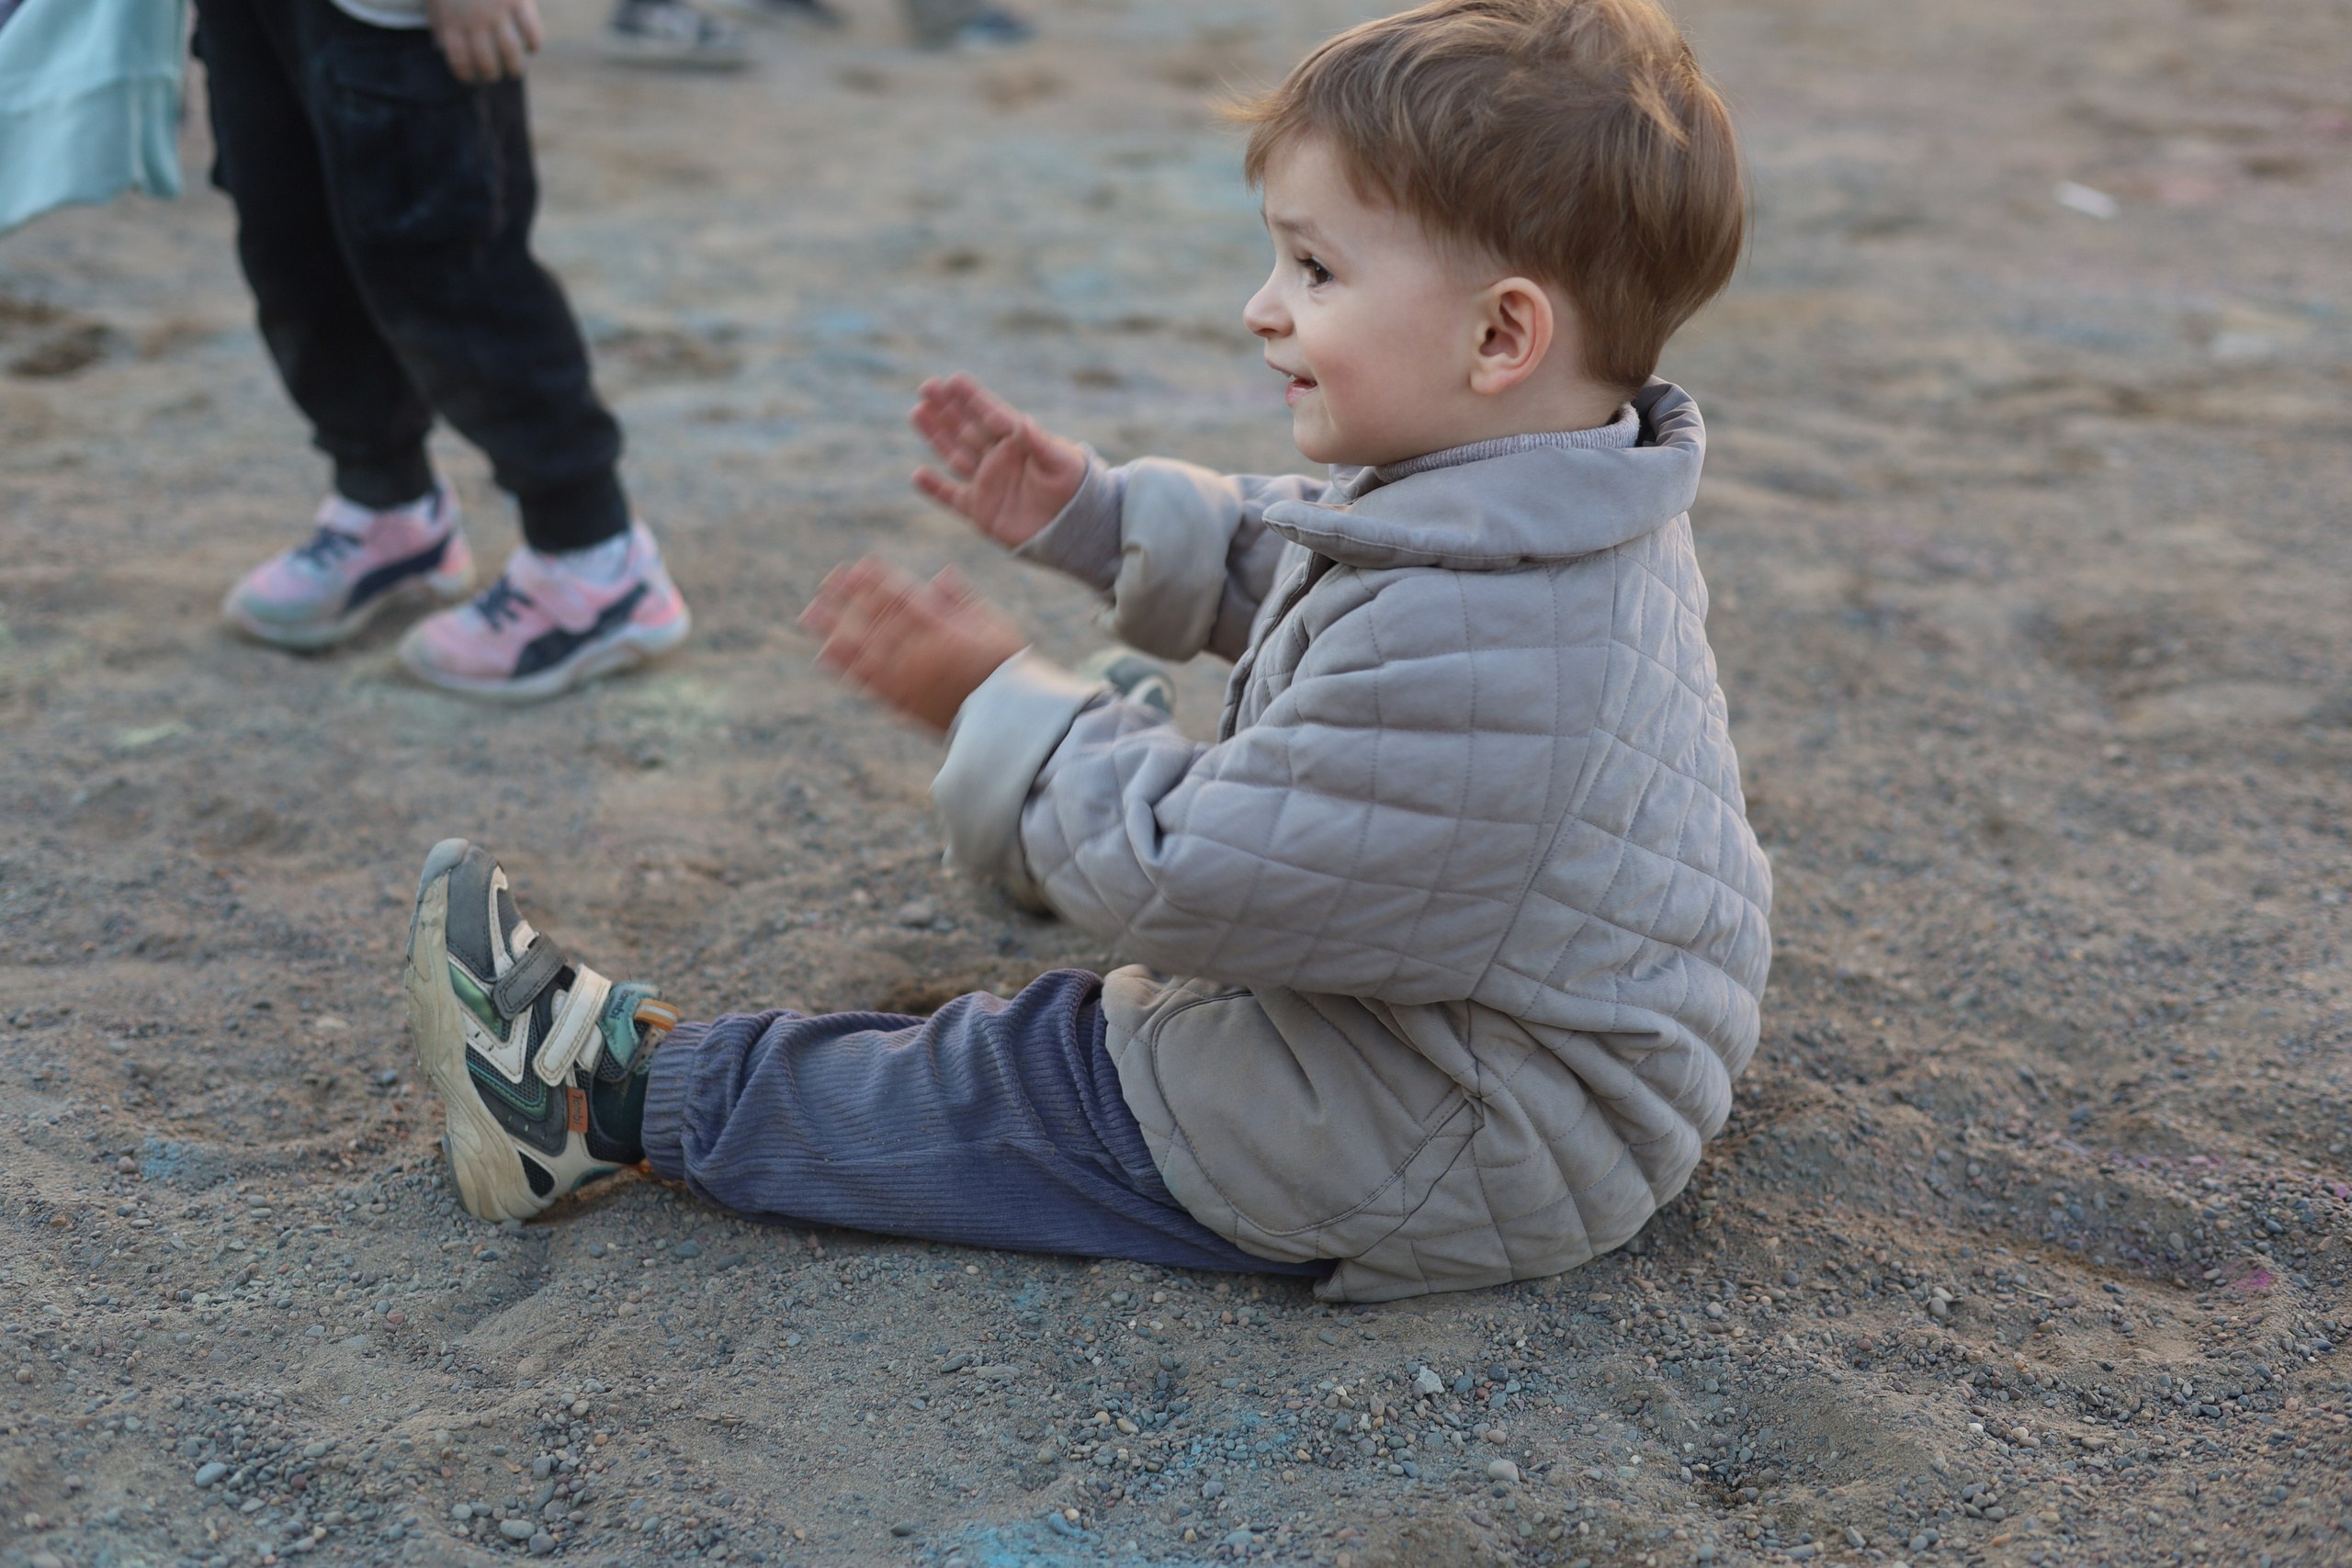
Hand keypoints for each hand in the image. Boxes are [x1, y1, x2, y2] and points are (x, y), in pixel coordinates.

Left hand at [427, 0, 541, 82]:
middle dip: (490, 74)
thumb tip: (440, 46)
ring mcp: (497, 12)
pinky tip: (531, 48)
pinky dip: (533, 44)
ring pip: (510, 53)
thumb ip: (438, 20)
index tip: (470, 77)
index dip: (465, 74)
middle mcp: (474, 21)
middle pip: (486, 62)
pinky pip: (531, 32)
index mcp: (451, 20)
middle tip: (494, 74)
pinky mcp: (518, 1)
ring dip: (513, 67)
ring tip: (514, 70)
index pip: (459, 61)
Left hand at [798, 558, 1027, 733]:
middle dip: (849, 598)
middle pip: (877, 619)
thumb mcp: (995, 629)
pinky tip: (824, 653)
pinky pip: (868, 682)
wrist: (1008, 721)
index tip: (858, 566)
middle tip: (826, 582)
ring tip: (810, 613)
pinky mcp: (903, 702)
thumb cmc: (1006, 671)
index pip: (903, 598)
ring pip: (865, 647)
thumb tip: (941, 574)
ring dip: (836, 628)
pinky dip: (845, 667)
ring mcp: (908, 678)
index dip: (877, 581)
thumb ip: (964, 603)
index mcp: (943, 630)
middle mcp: (920, 651)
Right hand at [908, 372, 1088, 549]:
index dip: (972, 398)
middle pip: (967, 428)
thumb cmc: (1075, 489)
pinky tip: (917, 475)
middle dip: (947, 408)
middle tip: (927, 386)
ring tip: (918, 412)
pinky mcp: (980, 509)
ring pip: (955, 454)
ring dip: (936, 435)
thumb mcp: (1061, 463)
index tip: (953, 379)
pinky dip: (934, 488)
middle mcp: (998, 458)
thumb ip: (1040, 444)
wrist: (1074, 528)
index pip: (990, 415)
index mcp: (1018, 443)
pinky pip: (951, 497)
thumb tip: (1023, 422)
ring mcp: (987, 482)